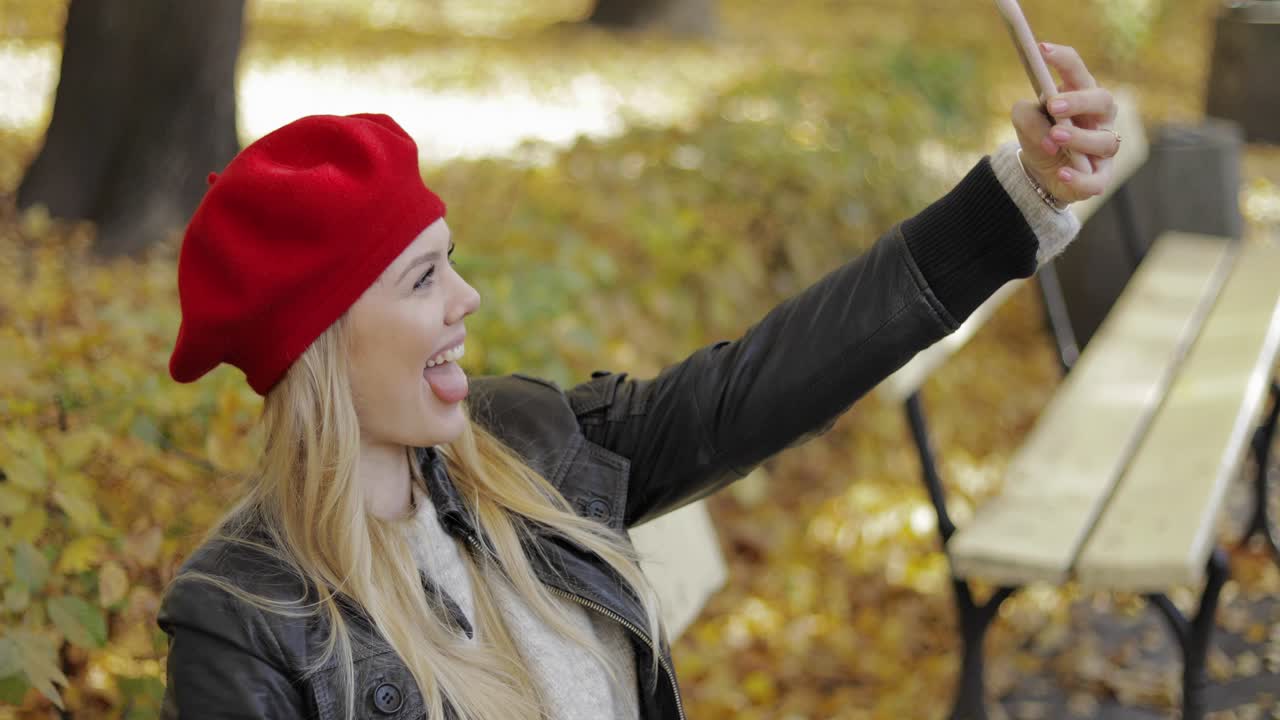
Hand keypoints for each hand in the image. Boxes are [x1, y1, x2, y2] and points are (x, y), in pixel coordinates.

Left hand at [1011, 42, 1119, 203]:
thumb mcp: (1024, 121)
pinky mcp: (1099, 178)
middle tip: (1054, 104)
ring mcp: (1103, 148)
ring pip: (1105, 141)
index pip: (1077, 71)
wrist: (1041, 173)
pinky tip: (1063, 172)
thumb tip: (1047, 127)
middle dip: (1079, 101)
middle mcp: (1100, 118)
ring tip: (1054, 136)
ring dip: (1080, 137)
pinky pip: (1096, 180)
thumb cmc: (1040, 135)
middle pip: (1102, 101)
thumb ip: (1027, 114)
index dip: (1063, 60)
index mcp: (1081, 96)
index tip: (1041, 49)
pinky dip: (1080, 177)